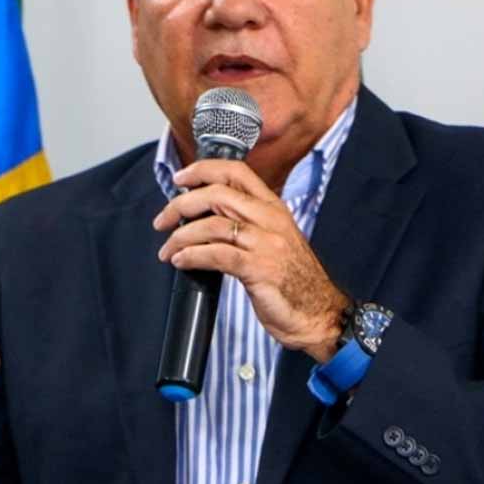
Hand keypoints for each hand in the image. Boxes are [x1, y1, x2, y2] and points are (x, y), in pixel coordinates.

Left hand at [152, 160, 349, 361]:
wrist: (320, 314)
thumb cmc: (295, 281)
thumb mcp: (275, 240)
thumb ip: (248, 223)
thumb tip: (204, 216)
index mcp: (274, 208)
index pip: (236, 172)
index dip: (203, 170)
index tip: (180, 178)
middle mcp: (270, 220)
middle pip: (217, 194)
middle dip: (181, 205)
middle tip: (163, 220)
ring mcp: (266, 243)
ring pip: (212, 225)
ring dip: (181, 237)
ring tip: (167, 250)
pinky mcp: (259, 269)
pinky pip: (216, 255)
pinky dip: (192, 256)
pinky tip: (181, 261)